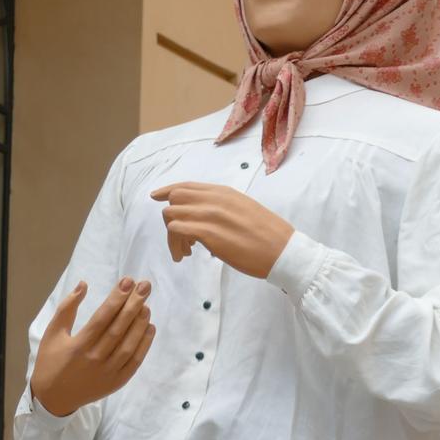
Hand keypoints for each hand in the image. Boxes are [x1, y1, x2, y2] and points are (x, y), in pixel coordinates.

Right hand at [31, 278, 155, 416]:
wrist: (54, 398)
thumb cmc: (51, 361)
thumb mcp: (53, 333)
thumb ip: (67, 308)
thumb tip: (84, 284)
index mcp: (78, 345)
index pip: (102, 317)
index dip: (117, 298)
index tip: (128, 282)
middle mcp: (95, 359)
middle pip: (119, 328)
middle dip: (133, 305)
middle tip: (144, 286)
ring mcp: (108, 372)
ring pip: (129, 345)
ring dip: (140, 324)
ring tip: (146, 305)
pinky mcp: (117, 382)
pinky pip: (134, 362)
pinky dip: (144, 345)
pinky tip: (150, 328)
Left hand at [149, 182, 294, 278]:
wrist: (283, 251)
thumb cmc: (269, 235)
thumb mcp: (245, 210)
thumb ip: (224, 208)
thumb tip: (207, 216)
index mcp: (224, 192)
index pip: (186, 185)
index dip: (167, 191)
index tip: (156, 197)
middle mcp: (214, 199)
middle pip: (174, 198)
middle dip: (171, 217)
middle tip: (183, 237)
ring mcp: (210, 215)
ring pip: (171, 215)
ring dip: (172, 235)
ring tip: (186, 251)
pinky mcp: (208, 234)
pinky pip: (176, 230)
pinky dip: (175, 243)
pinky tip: (186, 254)